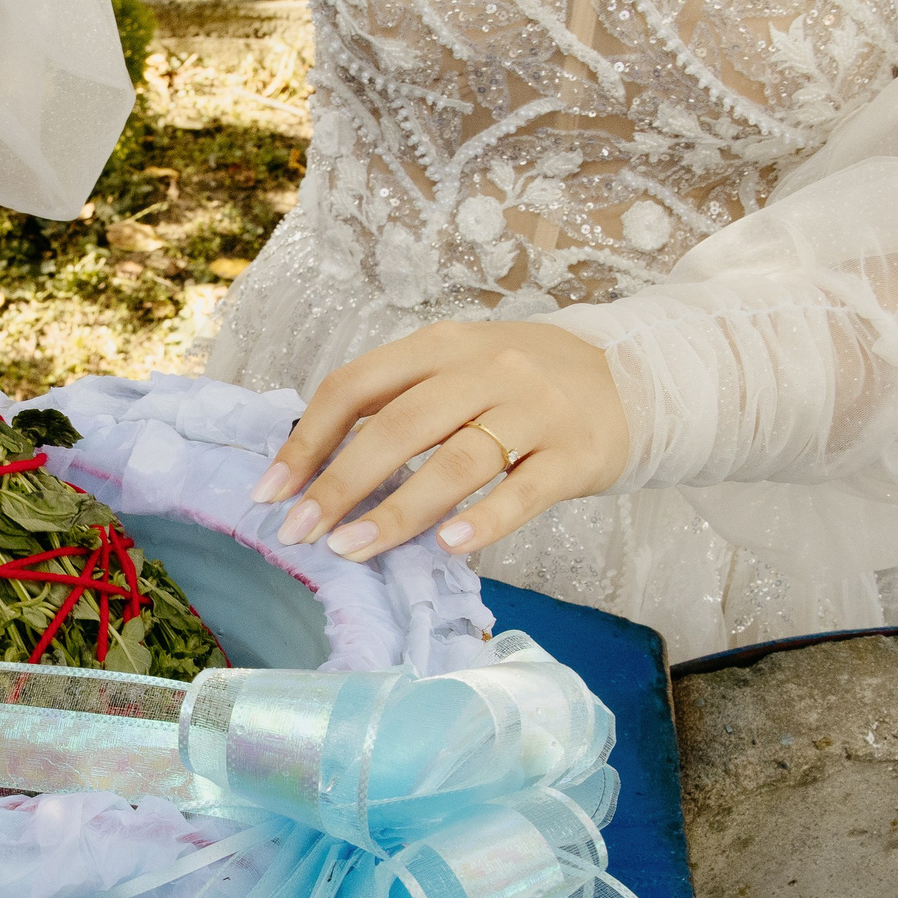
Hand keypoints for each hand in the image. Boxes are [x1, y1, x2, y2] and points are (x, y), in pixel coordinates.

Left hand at [251, 321, 631, 562]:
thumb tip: (313, 467)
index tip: (270, 493)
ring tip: (355, 550)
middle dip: (340, 484)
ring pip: (457, 461)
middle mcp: (484, 369)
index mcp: (438, 347)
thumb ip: (394, 406)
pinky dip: (485, 520)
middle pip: (399, 426)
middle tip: (301, 534)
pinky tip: (449, 547)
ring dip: (399, 511)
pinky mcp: (574, 453)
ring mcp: (533, 410)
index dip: (307, 442)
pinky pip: (524, 490)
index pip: (355, 387)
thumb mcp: (453, 371)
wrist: (628, 376)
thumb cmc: (516, 386)